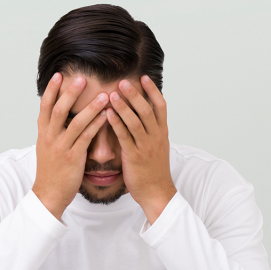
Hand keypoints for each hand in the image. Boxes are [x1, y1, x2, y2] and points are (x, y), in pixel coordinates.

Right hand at [33, 73, 108, 219]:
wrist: (48, 194)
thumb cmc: (51, 170)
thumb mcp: (46, 147)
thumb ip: (52, 130)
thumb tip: (58, 114)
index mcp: (43, 133)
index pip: (45, 106)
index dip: (51, 90)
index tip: (59, 75)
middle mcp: (50, 137)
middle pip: (59, 109)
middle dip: (70, 93)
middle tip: (82, 78)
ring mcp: (61, 148)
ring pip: (75, 123)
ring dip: (90, 107)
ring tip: (104, 95)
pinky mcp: (73, 158)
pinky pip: (86, 138)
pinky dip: (97, 126)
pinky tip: (107, 116)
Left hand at [106, 75, 175, 224]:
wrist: (157, 193)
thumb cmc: (154, 170)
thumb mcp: (158, 146)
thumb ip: (152, 130)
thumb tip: (144, 114)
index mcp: (162, 133)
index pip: (161, 106)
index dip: (152, 90)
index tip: (144, 77)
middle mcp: (157, 137)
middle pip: (147, 110)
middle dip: (135, 94)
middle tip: (122, 81)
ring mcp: (146, 146)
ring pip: (136, 121)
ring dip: (124, 106)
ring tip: (113, 93)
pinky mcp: (135, 157)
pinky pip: (125, 137)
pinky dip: (116, 124)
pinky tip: (107, 114)